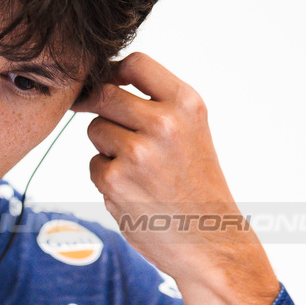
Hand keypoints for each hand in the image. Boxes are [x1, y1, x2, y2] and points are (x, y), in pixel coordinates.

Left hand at [72, 52, 279, 304]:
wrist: (211, 242)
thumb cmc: (197, 185)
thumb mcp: (191, 131)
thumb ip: (155, 104)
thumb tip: (99, 82)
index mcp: (187, 104)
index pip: (135, 62)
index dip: (113, 71)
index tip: (109, 83)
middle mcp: (163, 123)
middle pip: (105, 95)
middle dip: (102, 110)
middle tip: (119, 134)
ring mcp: (137, 152)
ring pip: (95, 130)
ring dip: (106, 146)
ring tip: (138, 169)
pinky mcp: (114, 180)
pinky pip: (93, 164)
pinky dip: (106, 177)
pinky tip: (134, 192)